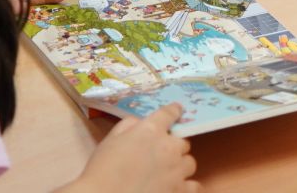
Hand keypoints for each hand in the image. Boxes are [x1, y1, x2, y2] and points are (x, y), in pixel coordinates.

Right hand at [76, 104, 197, 192]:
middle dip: (174, 146)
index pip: (170, 113)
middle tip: (162, 154)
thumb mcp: (110, 139)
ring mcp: (176, 170)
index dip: (174, 111)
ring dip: (181, 165)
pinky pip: (194, 186)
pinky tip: (177, 187)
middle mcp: (169, 147)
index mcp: (151, 130)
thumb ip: (128, 125)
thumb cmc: (102, 170)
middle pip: (183, 142)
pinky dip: (187, 186)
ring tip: (169, 172)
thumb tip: (140, 122)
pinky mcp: (180, 191)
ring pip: (190, 163)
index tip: (177, 111)